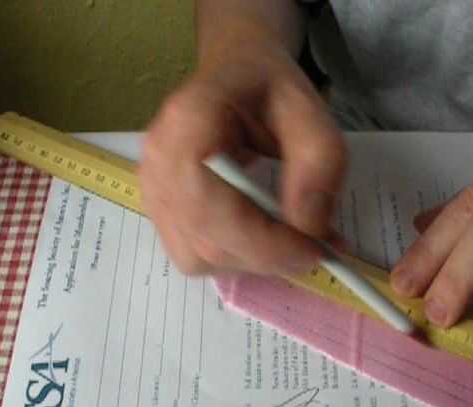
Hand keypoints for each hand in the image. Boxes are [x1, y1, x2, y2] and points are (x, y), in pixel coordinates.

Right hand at [140, 42, 345, 275]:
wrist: (235, 79)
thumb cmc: (268, 90)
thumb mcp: (310, 110)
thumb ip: (319, 164)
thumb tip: (309, 229)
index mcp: (187, 123)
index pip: (210, 204)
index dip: (262, 241)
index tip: (314, 250)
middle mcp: (157, 162)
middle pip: (204, 240)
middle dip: (265, 257)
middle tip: (314, 249)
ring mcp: (152, 190)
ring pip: (197, 257)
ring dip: (250, 262)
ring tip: (286, 241)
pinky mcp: (160, 211)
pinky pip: (193, 256)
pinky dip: (233, 258)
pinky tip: (260, 238)